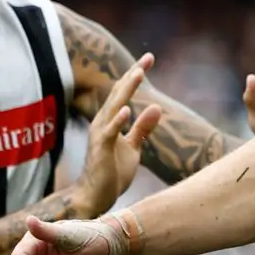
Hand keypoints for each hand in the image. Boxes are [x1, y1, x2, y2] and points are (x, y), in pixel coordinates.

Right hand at [75, 51, 163, 216]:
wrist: (97, 196)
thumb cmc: (112, 172)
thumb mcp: (133, 147)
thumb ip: (143, 128)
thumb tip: (157, 107)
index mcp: (111, 120)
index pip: (124, 92)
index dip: (136, 75)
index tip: (150, 57)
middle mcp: (103, 123)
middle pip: (119, 93)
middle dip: (134, 75)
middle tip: (148, 58)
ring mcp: (101, 135)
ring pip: (114, 107)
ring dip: (126, 91)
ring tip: (138, 74)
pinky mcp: (100, 150)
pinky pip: (109, 132)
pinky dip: (118, 121)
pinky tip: (128, 109)